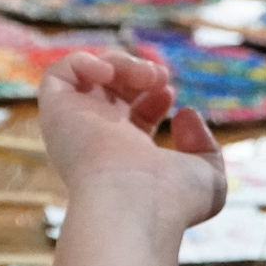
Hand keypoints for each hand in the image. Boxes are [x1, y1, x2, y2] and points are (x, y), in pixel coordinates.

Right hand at [37, 49, 225, 230]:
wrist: (135, 204)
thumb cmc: (172, 199)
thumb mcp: (208, 177)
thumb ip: (205, 146)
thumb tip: (184, 114)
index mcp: (126, 156)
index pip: (131, 114)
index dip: (153, 93)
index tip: (169, 93)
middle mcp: (96, 141)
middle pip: (107, 92)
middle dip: (136, 71)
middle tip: (159, 77)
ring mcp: (75, 126)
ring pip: (85, 77)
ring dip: (120, 62)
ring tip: (146, 74)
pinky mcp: (56, 113)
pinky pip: (57, 74)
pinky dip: (85, 61)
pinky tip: (110, 74)